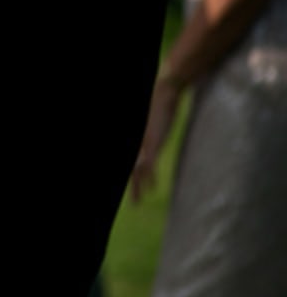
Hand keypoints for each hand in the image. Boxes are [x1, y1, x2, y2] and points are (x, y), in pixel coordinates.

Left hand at [129, 78, 180, 203]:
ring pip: (138, 170)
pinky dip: (150, 177)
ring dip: (138, 186)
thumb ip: (149, 138)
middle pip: (132, 168)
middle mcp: (138, 142)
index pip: (133, 162)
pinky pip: (150, 164)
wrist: (165, 93)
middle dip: (133, 185)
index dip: (134, 175)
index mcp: (139, 140)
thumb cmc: (158, 104)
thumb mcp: (152, 125)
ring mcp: (144, 143)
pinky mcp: (153, 143)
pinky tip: (152, 188)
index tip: (135, 186)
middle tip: (134, 203)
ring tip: (137, 202)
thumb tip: (151, 149)